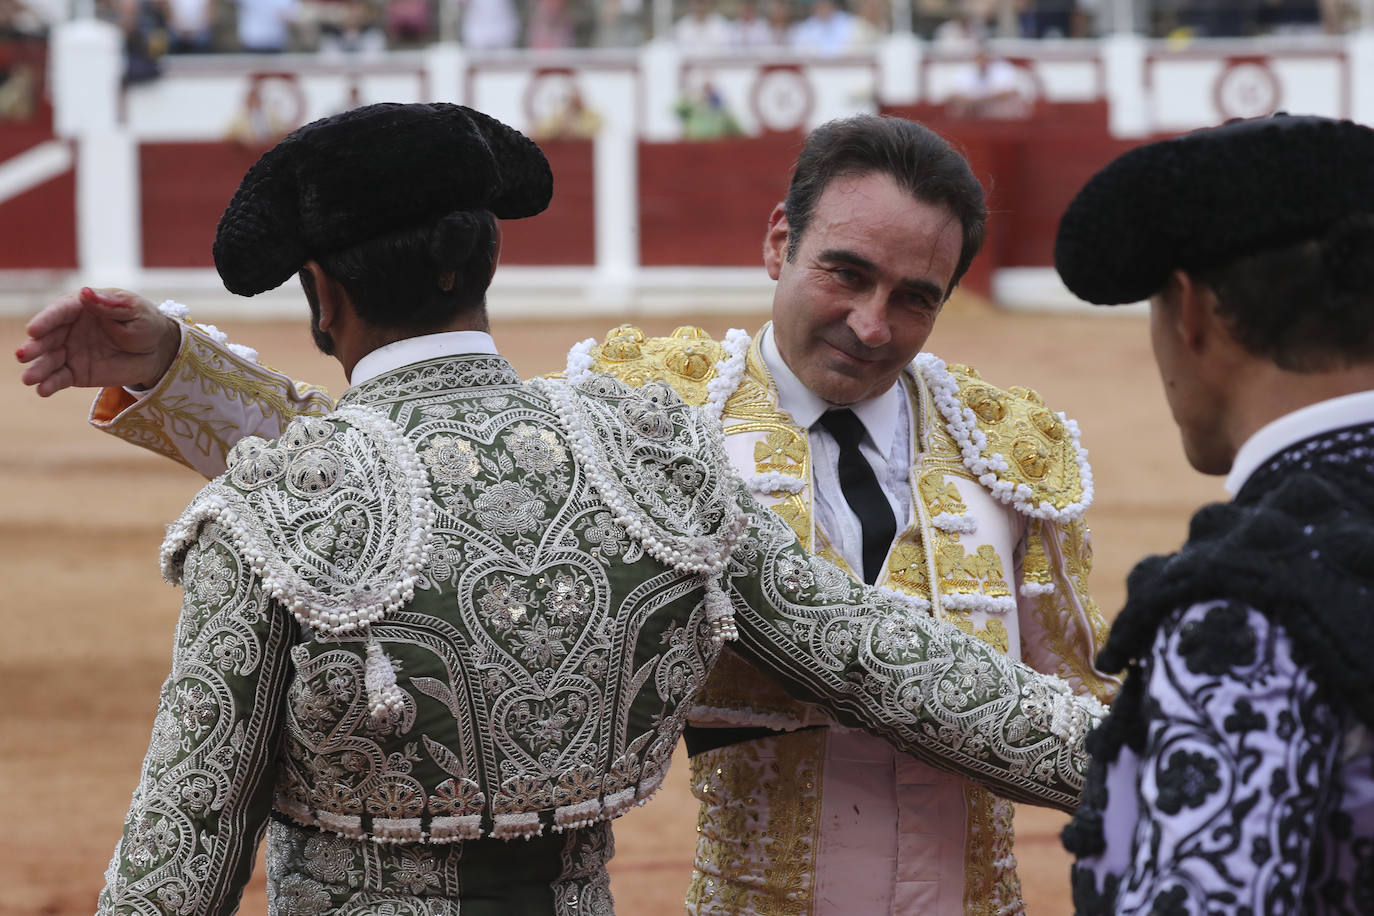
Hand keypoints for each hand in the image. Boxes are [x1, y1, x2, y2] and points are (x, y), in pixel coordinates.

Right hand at [15, 287, 180, 396]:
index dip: (46, 320)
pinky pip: (60, 379)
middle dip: (34, 347)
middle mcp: (69, 328)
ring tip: (29, 379)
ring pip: (49, 360)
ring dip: (37, 369)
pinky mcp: (75, 372)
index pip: (60, 312)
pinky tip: (43, 390)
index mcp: (81, 307)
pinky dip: (50, 385)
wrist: (156, 351)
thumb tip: (86, 293)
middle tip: (23, 355)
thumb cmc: (145, 323)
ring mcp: (70, 351)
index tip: (33, 330)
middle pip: (47, 337)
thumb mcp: (135, 311)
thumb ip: (111, 304)